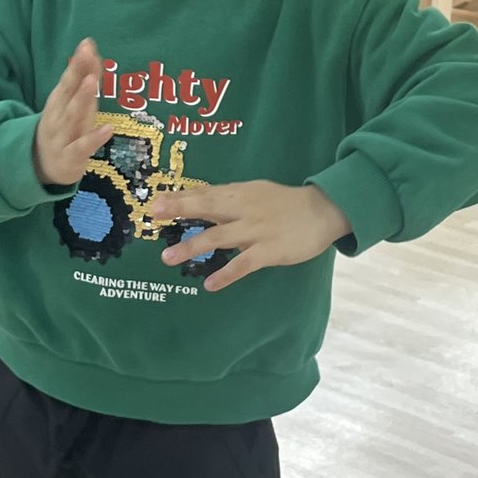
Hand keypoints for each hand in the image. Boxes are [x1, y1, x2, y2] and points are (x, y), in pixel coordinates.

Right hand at [33, 38, 111, 186]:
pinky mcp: (71, 157)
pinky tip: (108, 129)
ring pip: (72, 116)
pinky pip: (82, 147)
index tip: (87, 44)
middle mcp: (58, 116)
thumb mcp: (73, 104)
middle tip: (86, 54)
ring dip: (81, 98)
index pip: (68, 79)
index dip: (77, 62)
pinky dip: (94, 138)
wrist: (42, 166)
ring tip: (91, 81)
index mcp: (58, 101)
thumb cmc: (64, 129)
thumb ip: (84, 78)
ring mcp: (63, 136)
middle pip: (66, 93)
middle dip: (76, 73)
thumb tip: (92, 50)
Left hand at [149, 182, 350, 293]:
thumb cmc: (285, 204)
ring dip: (192, 247)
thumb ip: (230, 199)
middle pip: (207, 207)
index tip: (155, 202)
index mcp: (240, 194)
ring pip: (218, 237)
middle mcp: (244, 209)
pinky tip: (210, 284)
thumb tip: (200, 201)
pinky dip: (226, 274)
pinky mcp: (269, 250)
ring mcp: (256, 230)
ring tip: (168, 258)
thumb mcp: (256, 193)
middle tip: (154, 213)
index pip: (206, 194)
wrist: (323, 211)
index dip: (180, 197)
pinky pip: (243, 264)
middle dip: (180, 209)